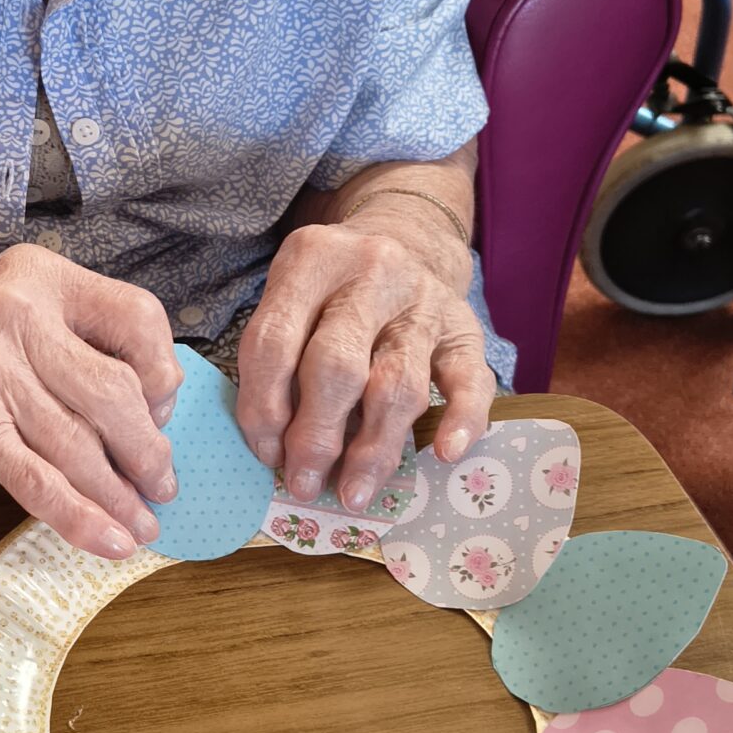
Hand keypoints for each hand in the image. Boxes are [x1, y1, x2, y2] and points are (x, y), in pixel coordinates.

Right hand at [0, 247, 182, 557]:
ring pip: (81, 445)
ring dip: (120, 496)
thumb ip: (70, 344)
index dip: (162, 372)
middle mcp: (15, 312)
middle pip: (117, 391)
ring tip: (142, 522)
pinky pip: (39, 480)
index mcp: (37, 277)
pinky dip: (81, 517)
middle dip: (148, 451)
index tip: (159, 413)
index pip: (137, 318)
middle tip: (160, 484)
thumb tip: (152, 416)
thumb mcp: (6, 318)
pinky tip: (109, 540)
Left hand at [234, 206, 494, 508]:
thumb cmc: (332, 288)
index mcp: (311, 261)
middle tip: (304, 484)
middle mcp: (370, 274)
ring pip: (398, 384)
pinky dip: (460, 419)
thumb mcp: (291, 295)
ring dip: (373, 449)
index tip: (266, 456)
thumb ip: (276, 357)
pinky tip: (444, 455)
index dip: (263, 409)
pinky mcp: (465, 329)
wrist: (406, 239)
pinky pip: (469, 379)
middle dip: (316, 437)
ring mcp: (423, 301)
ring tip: (354, 493)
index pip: (273, 343)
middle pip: (337, 366)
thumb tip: (274, 449)